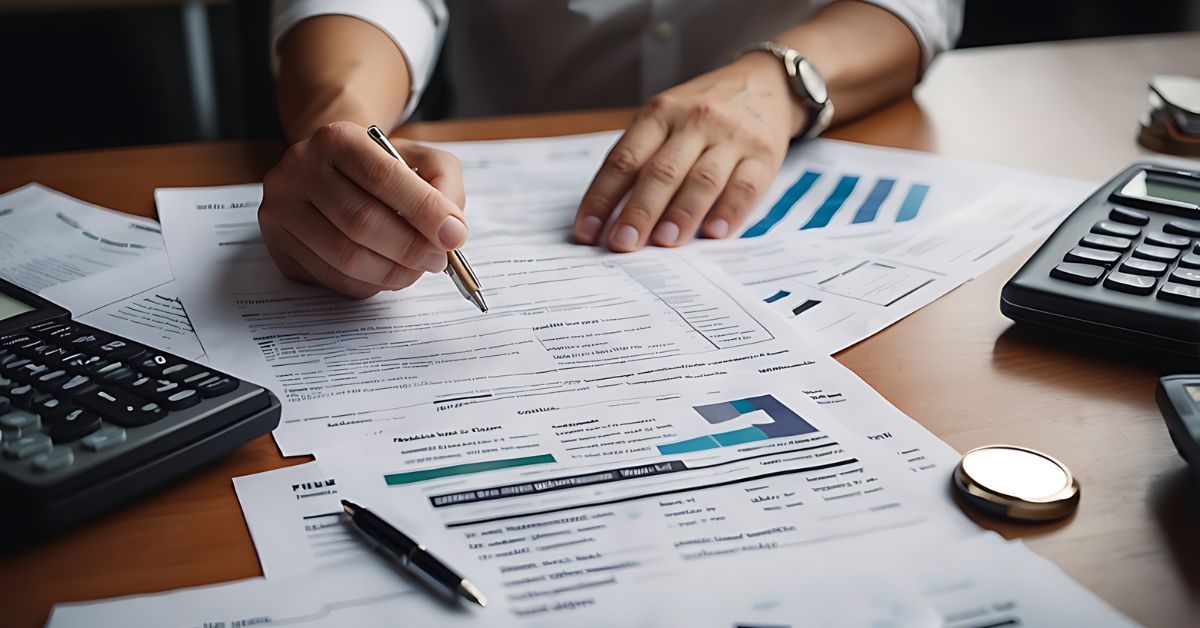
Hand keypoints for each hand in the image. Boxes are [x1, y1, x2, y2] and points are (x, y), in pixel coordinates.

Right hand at [259, 121, 467, 297]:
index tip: (453, 235)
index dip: (423, 211)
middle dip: (410, 248)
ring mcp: (282, 208)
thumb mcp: (420, 160)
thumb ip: (445, 185)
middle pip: (361, 222)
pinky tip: (387, 274)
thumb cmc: (381, 170)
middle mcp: (300, 168)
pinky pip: (331, 277)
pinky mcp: (278, 244)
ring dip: (393, 272)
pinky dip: (369, 284)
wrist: (332, 172)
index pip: (383, 177)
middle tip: (438, 259)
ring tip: (417, 269)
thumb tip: (451, 230)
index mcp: (337, 138)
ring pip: (345, 257)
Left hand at [573, 53, 804, 250]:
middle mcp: (695, 121)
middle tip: (623, 243)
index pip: (624, 159)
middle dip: (639, 211)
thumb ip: (643, 158)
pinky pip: (745, 187)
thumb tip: (612, 217)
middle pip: (661, 172)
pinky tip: (713, 233)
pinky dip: (729, 212)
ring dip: (681, 215)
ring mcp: (732, 137)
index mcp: (660, 113)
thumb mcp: (667, 118)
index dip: (601, 197)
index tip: (588, 231)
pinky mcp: (764, 154)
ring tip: (664, 242)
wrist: (766, 83)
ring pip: (703, 180)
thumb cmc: (703, 112)